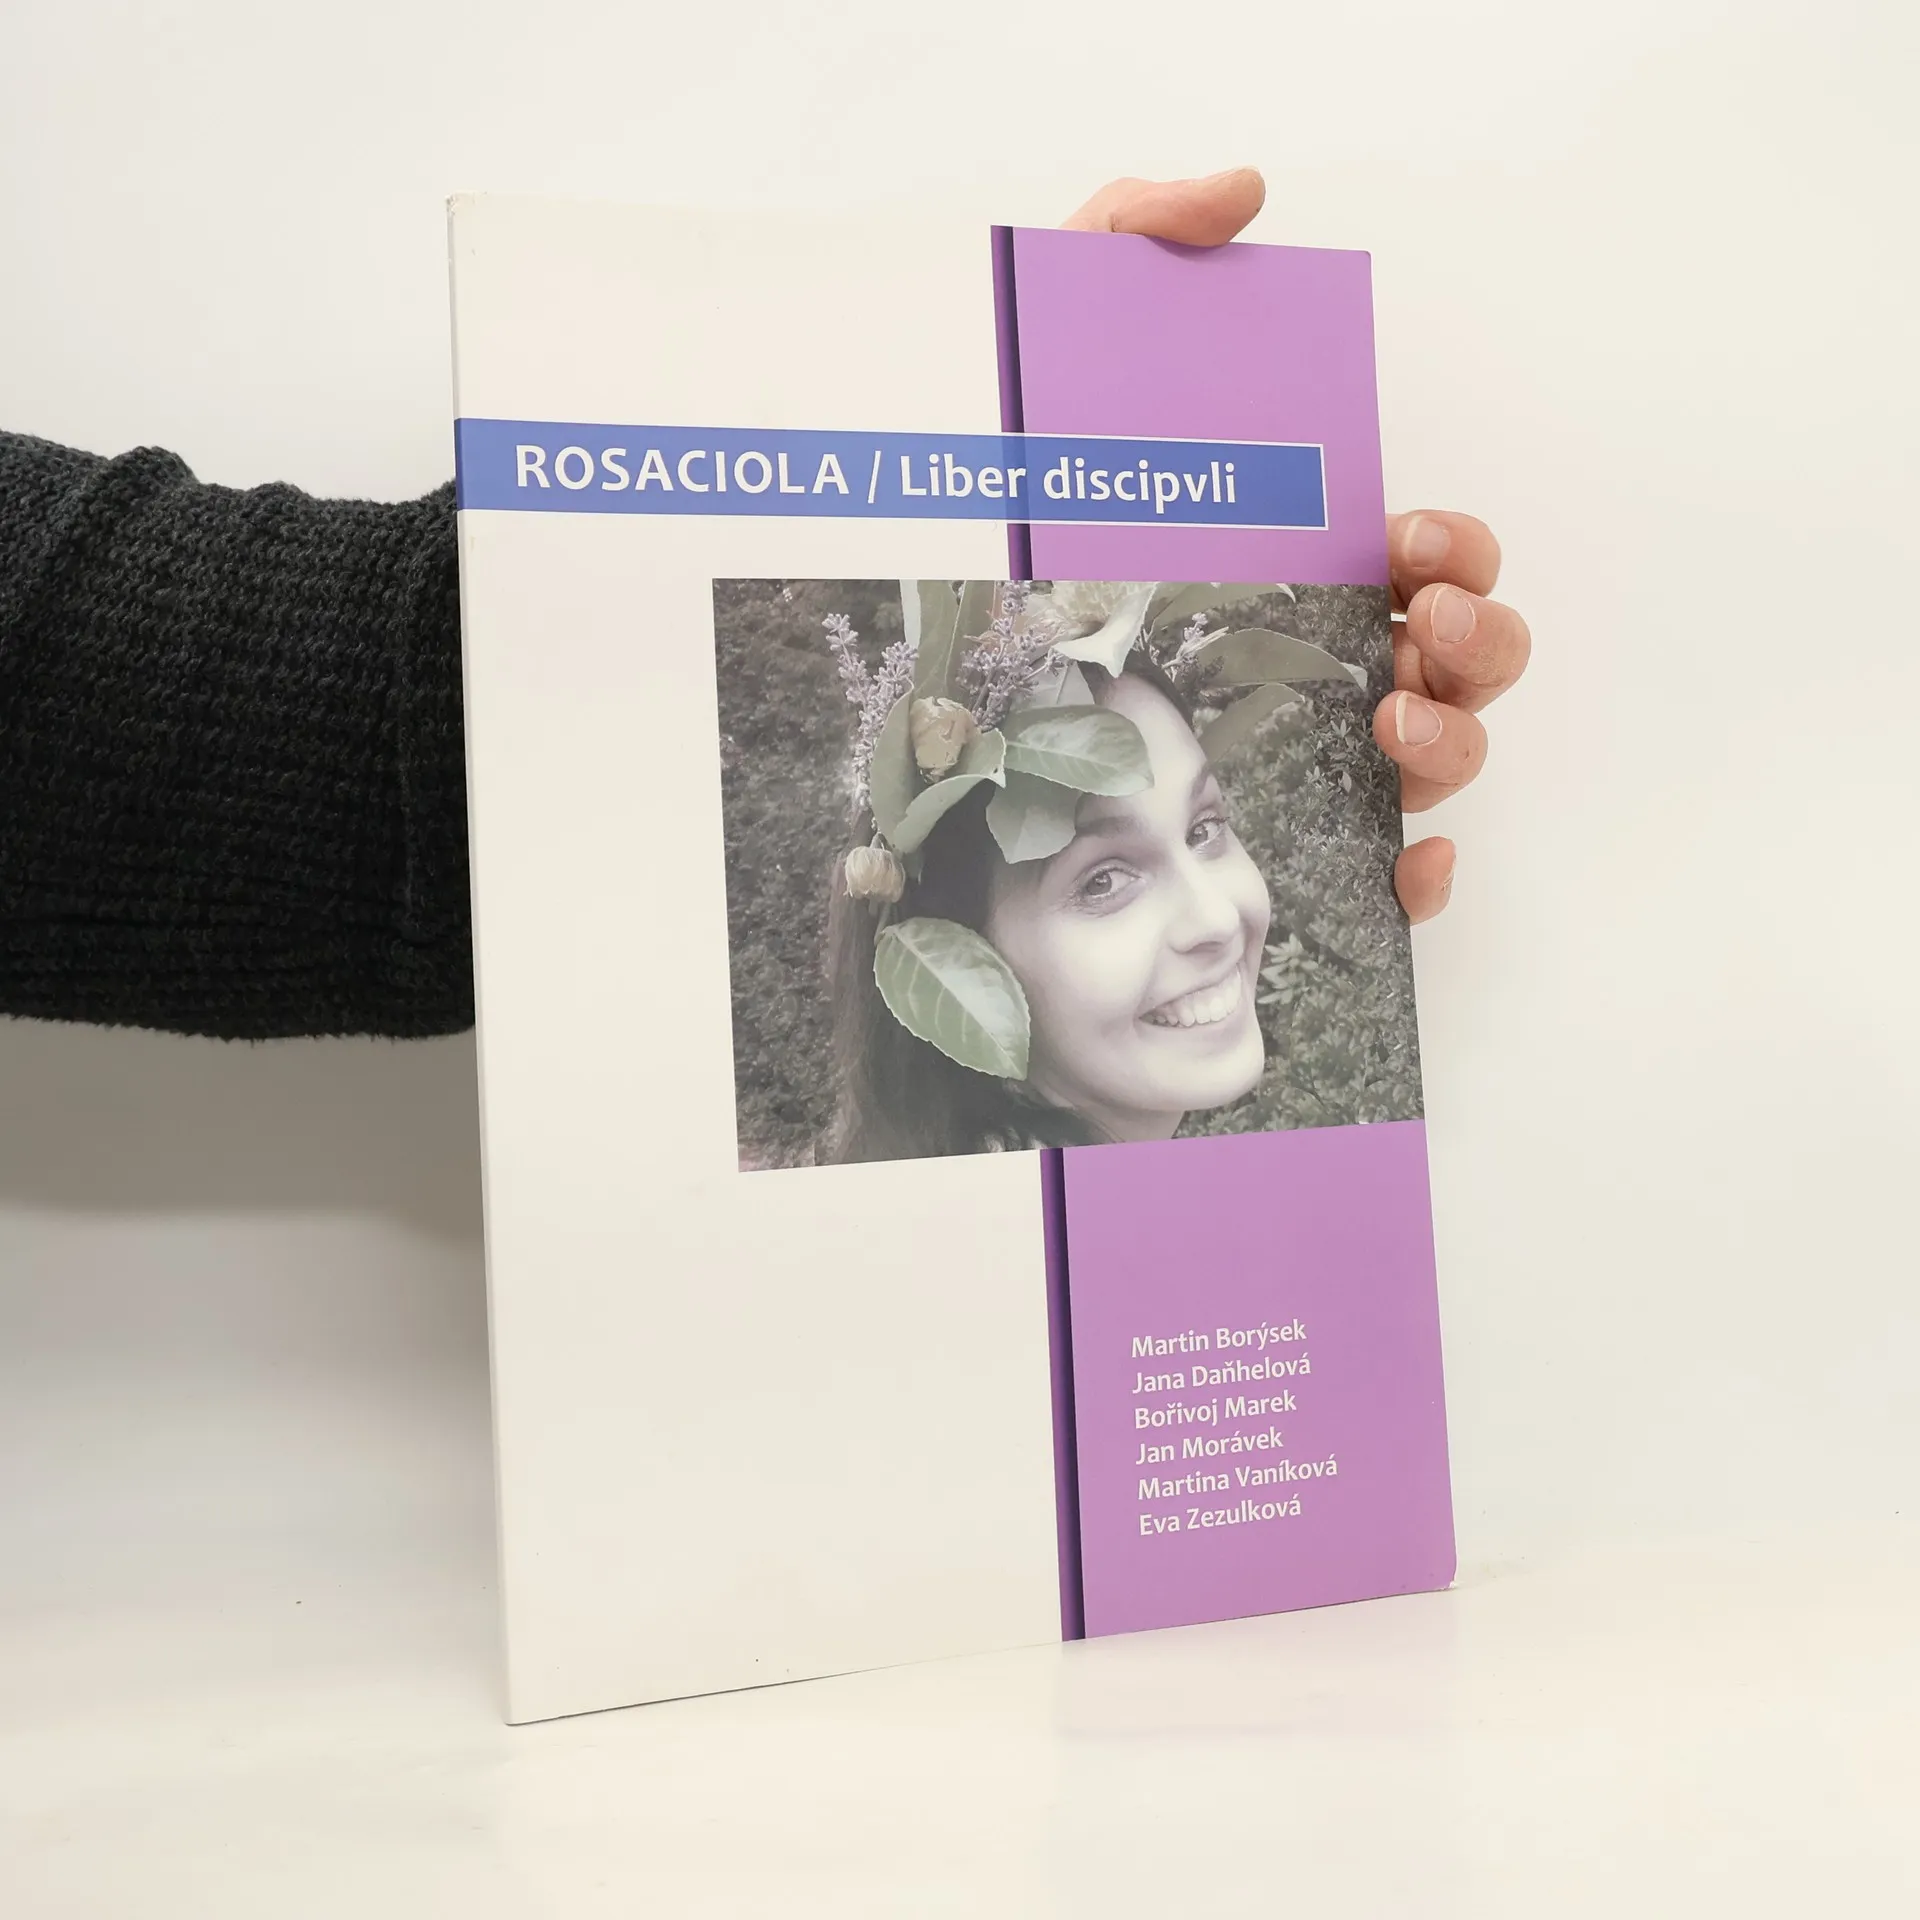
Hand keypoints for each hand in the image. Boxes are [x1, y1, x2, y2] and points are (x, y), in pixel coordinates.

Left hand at [1063, 170, 1529, 924]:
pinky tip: (1401, 866)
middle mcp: (1317, 656)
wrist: (896, 608)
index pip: (1438, 557)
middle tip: (1420, 628)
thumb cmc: (994, 493)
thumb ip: (1137, 234)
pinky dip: (1414, 877)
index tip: (1412, 534)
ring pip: (1437, 761)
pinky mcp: (1263, 835)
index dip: (1461, 548)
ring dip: (1452, 745)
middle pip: (1466, 659)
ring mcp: (1297, 748)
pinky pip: (1374, 872)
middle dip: (1478, 641)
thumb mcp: (1050, 343)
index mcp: (1304, 560)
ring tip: (1388, 725)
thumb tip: (1242, 191)